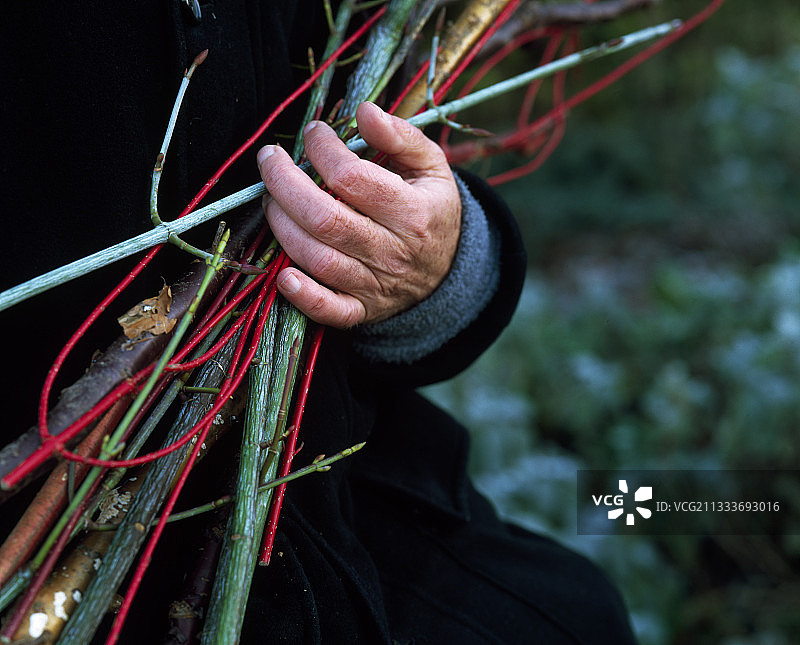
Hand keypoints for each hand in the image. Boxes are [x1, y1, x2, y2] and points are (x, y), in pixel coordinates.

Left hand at [256, 101, 460, 327]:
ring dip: (282, 226)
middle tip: (270, 158)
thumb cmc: (431, 208)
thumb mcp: (432, 166)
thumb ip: (401, 136)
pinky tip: (283, 276)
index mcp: (413, 212)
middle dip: (285, 183)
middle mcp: (392, 251)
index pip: (353, 178)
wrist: (449, 269)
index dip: (322, 149)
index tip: (312, 132)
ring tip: (271, 199)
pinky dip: (303, 297)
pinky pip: (329, 310)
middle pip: (325, 219)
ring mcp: (375, 284)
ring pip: (318, 258)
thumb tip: (364, 110)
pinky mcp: (361, 309)